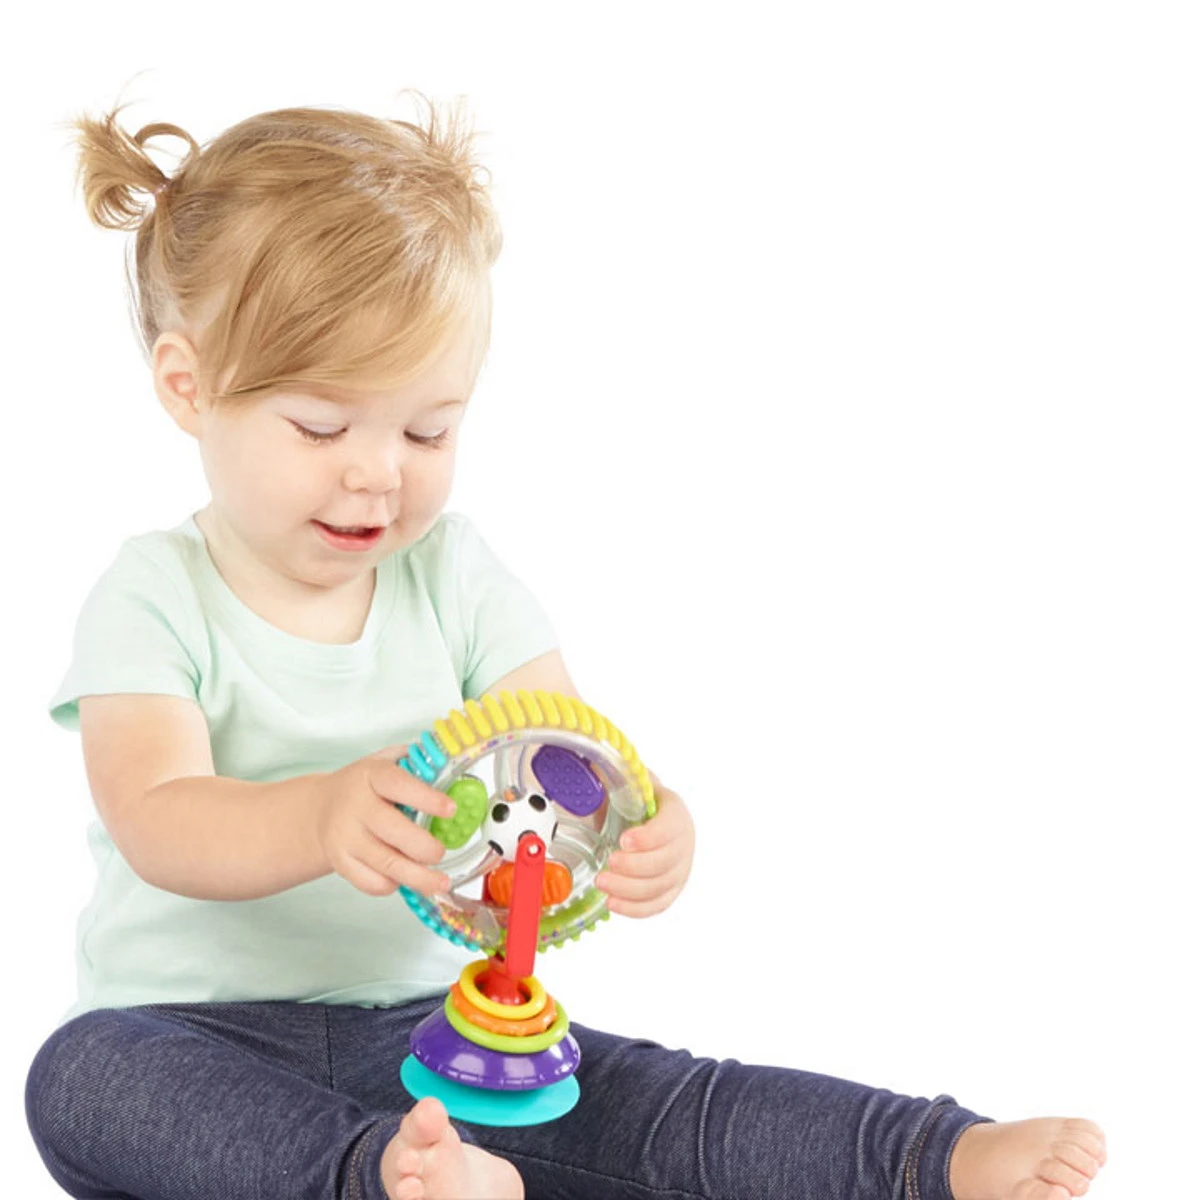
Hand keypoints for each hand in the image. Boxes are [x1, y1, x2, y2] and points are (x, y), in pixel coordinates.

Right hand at [315, 745, 455, 897]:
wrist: (320, 808)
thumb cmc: (366, 787)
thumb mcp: (387, 762)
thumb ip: (419, 764)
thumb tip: (458, 769)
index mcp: (371, 775)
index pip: (398, 785)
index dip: (426, 798)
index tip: (451, 810)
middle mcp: (355, 807)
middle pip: (394, 831)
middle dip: (425, 847)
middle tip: (441, 852)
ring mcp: (346, 838)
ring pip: (386, 865)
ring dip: (419, 877)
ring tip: (441, 882)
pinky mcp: (341, 863)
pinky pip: (371, 882)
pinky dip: (393, 885)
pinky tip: (404, 877)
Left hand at [596, 777, 693, 917]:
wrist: (643, 818)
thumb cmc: (633, 802)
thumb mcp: (624, 782)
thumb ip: (611, 772)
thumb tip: (590, 758)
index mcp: (674, 811)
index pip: (670, 827)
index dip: (649, 837)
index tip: (624, 839)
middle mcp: (683, 842)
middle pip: (666, 862)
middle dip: (635, 867)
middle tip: (609, 863)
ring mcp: (679, 869)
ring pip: (660, 886)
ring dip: (630, 889)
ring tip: (602, 882)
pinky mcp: (669, 890)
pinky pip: (657, 905)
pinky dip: (635, 909)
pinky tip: (612, 902)